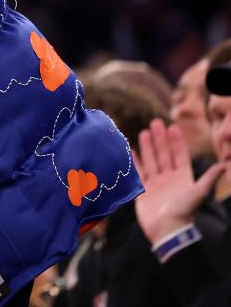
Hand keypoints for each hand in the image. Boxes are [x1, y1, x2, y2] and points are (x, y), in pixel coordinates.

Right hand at [133, 118, 225, 243]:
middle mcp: (169, 178)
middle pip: (164, 154)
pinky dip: (135, 161)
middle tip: (155, 122)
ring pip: (151, 160)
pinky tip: (131, 150)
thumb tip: (223, 165)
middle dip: (160, 139)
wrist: (166, 230)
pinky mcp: (143, 189)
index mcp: (183, 178)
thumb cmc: (184, 212)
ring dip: (148, 146)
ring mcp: (155, 183)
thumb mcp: (198, 193)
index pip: (180, 155)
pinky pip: (138, 171)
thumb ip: (208, 179)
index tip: (173, 127)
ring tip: (144, 131)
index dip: (177, 142)